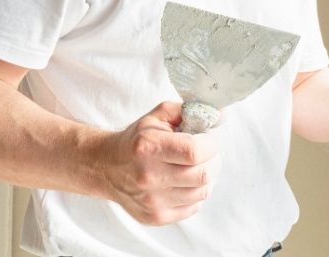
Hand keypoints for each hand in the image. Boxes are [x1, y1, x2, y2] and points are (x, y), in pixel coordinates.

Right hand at [100, 101, 221, 224]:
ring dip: (206, 177)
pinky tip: (184, 182)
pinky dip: (195, 193)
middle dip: (213, 159)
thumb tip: (222, 115)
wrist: (106, 167)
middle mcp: (149, 176)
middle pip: (203, 174)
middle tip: (207, 152)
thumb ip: (191, 110)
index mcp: (148, 147)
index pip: (195, 151)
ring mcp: (152, 201)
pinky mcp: (155, 217)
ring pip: (202, 192)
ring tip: (195, 166)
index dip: (211, 143)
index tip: (209, 138)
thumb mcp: (158, 115)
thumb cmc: (137, 139)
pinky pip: (194, 207)